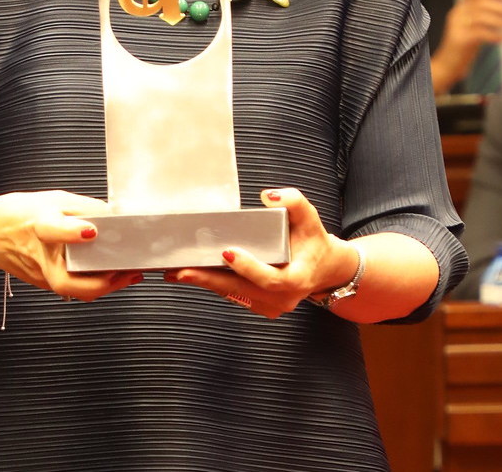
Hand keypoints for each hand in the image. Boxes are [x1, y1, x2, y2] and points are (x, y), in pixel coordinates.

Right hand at [0, 190, 142, 301]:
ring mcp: (39, 274)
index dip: (72, 232)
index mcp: (38, 225)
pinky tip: (112, 275)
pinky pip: (72, 288)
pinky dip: (94, 284)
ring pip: (73, 290)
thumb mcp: (53, 199)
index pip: (52, 230)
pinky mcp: (42, 283)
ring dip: (104, 285)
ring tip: (129, 273)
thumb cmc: (21, 213)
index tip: (91, 231)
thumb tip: (114, 215)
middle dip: (100, 282)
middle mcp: (38, 254)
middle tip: (127, 271)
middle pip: (65, 280)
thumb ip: (82, 208)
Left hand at [162, 187, 355, 318]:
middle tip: (181, 270)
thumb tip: (269, 196)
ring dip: (204, 283)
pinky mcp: (259, 306)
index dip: (247, 267)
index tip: (226, 252)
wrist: (325, 269)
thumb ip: (294, 202)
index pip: (269, 278)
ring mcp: (270, 306)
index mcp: (297, 279)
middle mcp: (282, 298)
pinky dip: (213, 284)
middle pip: (241, 290)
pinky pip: (232, 295)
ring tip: (176, 271)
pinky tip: (192, 274)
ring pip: (232, 294)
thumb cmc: (314, 242)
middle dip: (208, 279)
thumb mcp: (311, 218)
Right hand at [431, 0, 501, 91]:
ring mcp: (456, 26)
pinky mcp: (459, 39)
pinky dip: (494, 34)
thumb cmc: (464, 45)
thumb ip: (482, 10)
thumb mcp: (473, 25)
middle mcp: (457, 14)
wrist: (448, 65)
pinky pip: (479, 33)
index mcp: (461, 8)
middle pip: (481, 4)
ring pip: (482, 17)